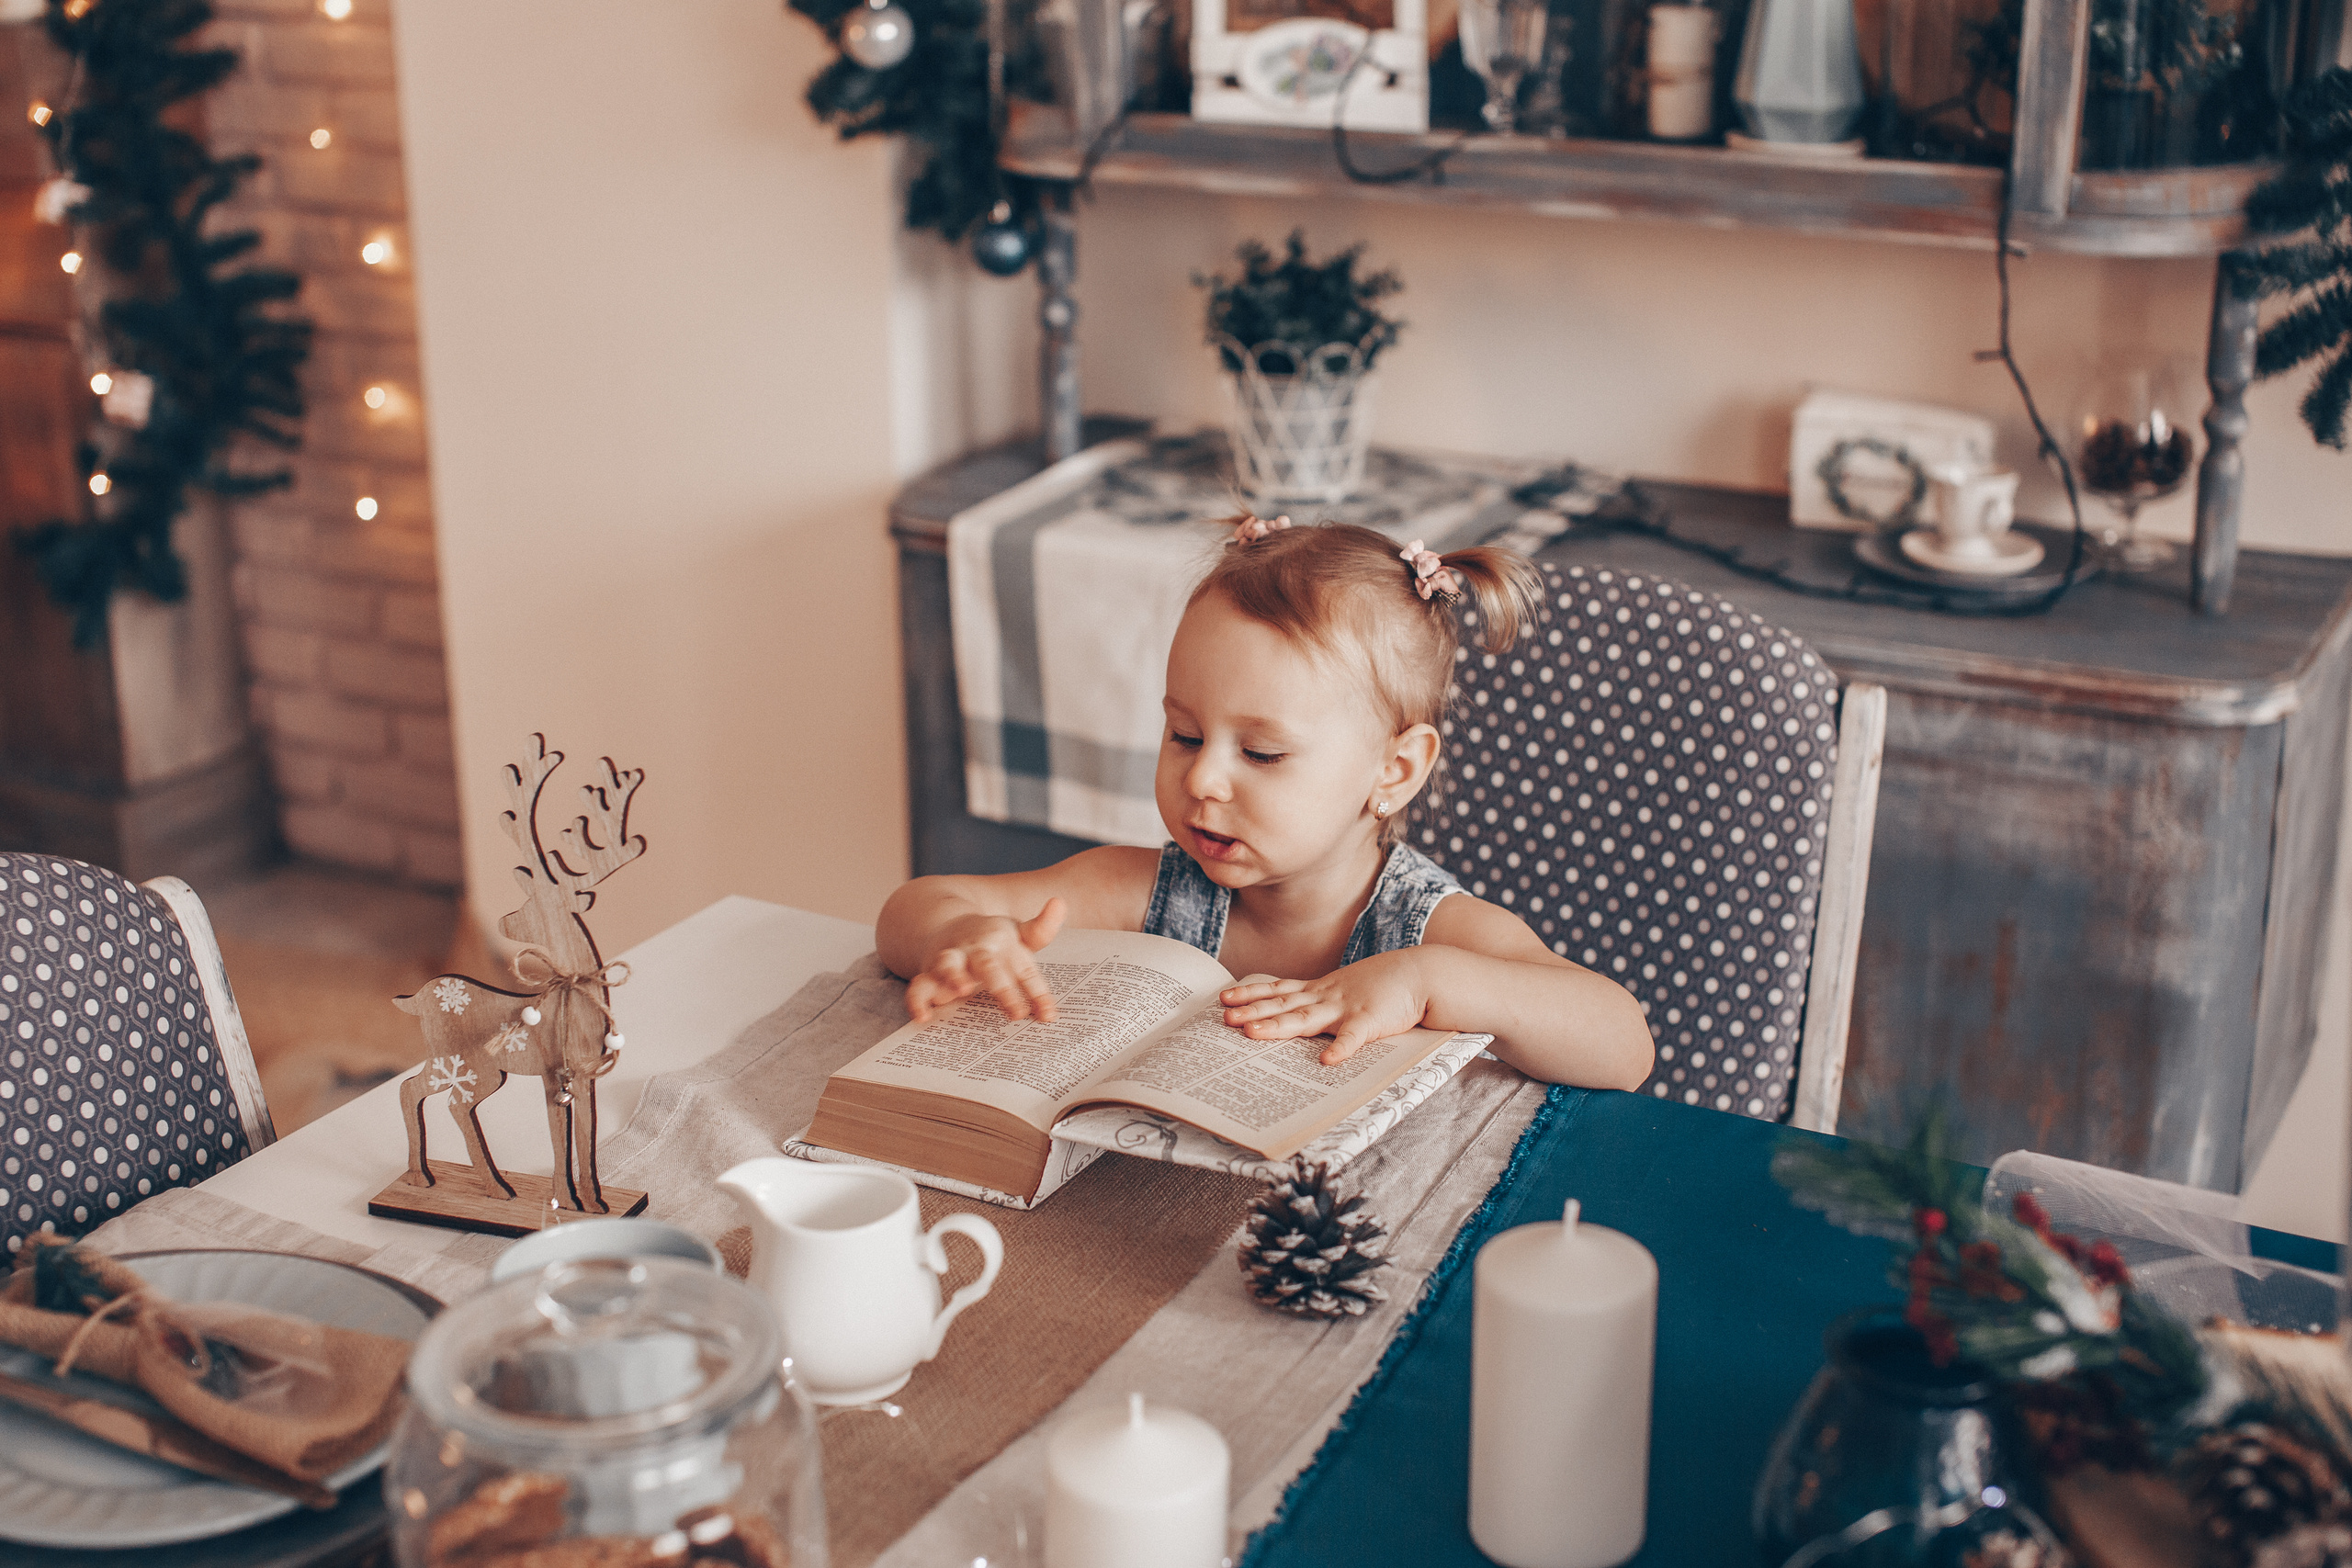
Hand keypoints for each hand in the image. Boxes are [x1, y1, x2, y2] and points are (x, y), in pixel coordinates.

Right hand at [905, 899, 1065, 1024]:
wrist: (949, 929)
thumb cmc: (993, 941)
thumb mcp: (1019, 934)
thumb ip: (1041, 929)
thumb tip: (1059, 902)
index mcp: (1001, 941)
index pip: (1024, 969)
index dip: (1038, 993)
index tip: (1049, 1016)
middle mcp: (974, 949)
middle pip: (988, 965)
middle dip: (1003, 989)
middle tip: (1017, 1013)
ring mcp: (949, 960)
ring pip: (947, 966)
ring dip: (953, 976)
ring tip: (961, 990)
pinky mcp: (929, 974)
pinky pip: (918, 986)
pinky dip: (917, 1000)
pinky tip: (922, 1017)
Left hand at [1218, 951, 1428, 1065]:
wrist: (1421, 975)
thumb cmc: (1384, 985)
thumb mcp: (1347, 989)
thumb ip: (1323, 1001)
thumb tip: (1298, 1013)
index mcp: (1321, 990)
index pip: (1279, 990)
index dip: (1251, 994)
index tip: (1225, 997)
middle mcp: (1327, 997)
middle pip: (1283, 1005)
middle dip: (1253, 1011)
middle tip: (1224, 1017)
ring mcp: (1347, 1008)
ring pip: (1306, 1019)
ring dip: (1279, 1027)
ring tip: (1253, 1034)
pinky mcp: (1371, 1021)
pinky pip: (1353, 1038)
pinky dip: (1340, 1049)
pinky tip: (1326, 1062)